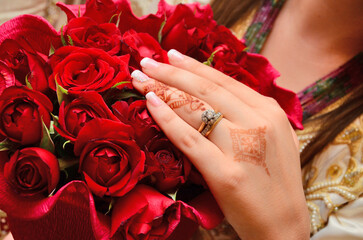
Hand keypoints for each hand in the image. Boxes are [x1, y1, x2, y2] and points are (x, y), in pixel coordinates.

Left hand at [131, 49, 309, 239]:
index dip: (193, 66)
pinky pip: (189, 139)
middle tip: (146, 61)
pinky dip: (166, 119)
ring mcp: (243, 147)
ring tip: (139, 79)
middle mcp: (258, 122)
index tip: (171, 56)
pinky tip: (149, 104)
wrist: (283, 225)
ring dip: (162, 90)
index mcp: (269, 111)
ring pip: (195, 108)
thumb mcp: (272, 137)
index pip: (222, 80)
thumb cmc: (273, 181)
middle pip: (205, 89)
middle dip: (170, 72)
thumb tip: (215, 93)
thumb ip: (249, 113)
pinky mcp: (226, 173)